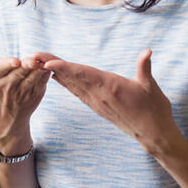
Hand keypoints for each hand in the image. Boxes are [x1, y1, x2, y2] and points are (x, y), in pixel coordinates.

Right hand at [0, 30, 48, 152]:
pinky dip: (45, 74)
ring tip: (42, 61)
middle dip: (28, 64)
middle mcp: (5, 87)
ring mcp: (21, 93)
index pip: (0, 68)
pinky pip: (42, 82)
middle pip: (19, 70)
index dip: (8, 64)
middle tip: (34, 60)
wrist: (4, 121)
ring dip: (39, 68)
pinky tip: (46, 67)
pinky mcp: (34, 97)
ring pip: (33, 76)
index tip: (15, 61)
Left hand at [39, 49, 180, 155]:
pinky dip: (64, 82)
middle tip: (32, 56)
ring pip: (71, 84)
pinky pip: (76, 92)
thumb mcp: (151, 87)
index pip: (83, 74)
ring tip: (37, 63)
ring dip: (53, 73)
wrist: (153, 135)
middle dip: (50, 66)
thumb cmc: (154, 110)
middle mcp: (98, 95)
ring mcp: (96, 102)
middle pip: (70, 78)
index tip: (47, 63)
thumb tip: (147, 51)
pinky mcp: (97, 106)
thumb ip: (145, 68)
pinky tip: (54, 76)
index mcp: (110, 87)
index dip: (64, 68)